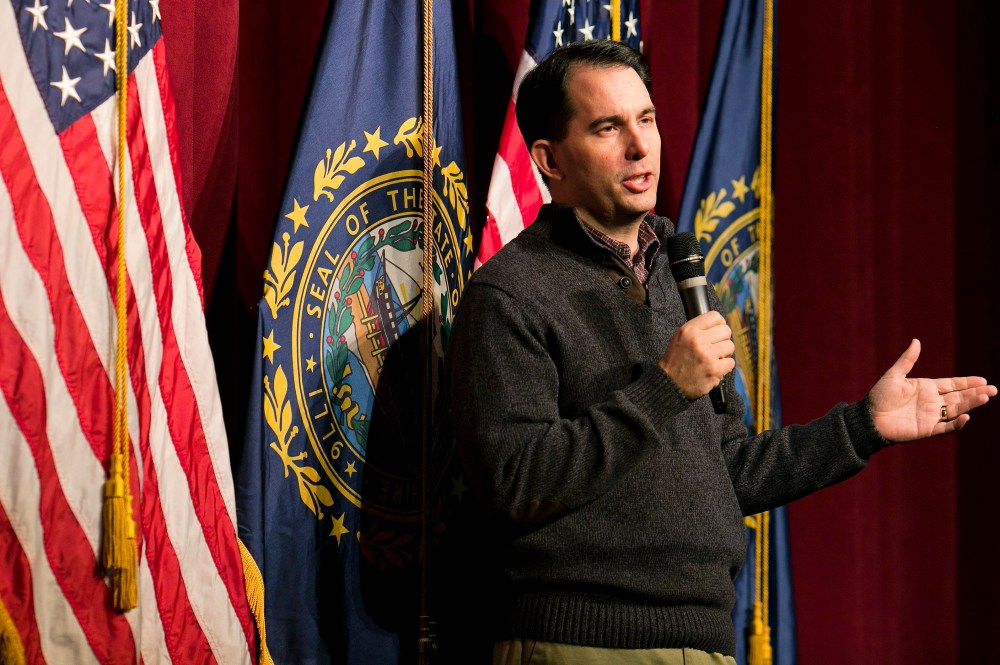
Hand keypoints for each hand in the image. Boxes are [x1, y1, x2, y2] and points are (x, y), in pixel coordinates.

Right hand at [658, 311, 735, 399]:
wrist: (669, 384)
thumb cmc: (675, 361)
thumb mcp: (679, 338)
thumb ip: (697, 329)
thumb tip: (719, 324)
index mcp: (688, 330)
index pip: (715, 316)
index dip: (719, 324)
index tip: (717, 331)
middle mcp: (698, 340)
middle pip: (725, 330)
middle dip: (723, 339)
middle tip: (715, 347)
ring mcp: (707, 355)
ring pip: (730, 346)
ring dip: (724, 353)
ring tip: (713, 358)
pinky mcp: (714, 369)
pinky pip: (730, 362)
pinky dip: (724, 367)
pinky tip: (714, 368)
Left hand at [868, 339, 996, 441]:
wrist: (869, 418)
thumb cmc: (879, 396)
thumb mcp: (894, 375)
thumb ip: (907, 360)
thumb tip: (916, 341)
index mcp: (926, 388)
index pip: (952, 384)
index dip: (967, 383)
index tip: (982, 380)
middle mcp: (932, 402)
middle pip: (959, 397)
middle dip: (976, 393)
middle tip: (993, 389)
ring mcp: (931, 416)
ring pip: (957, 409)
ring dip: (971, 404)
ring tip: (986, 397)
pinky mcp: (928, 429)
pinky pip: (946, 427)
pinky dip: (957, 423)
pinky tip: (967, 416)